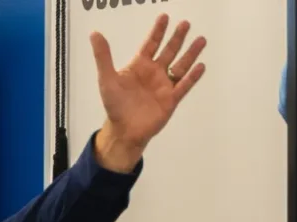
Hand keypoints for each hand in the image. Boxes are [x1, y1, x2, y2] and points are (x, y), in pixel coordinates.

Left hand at [89, 14, 206, 171]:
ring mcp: (164, 86)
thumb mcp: (107, 79)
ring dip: (190, 53)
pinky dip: (192, 77)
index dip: (157, 31)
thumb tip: (95, 33)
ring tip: (201, 40)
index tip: (165, 17)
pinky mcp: (171, 100)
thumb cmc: (115, 104)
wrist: (124, 130)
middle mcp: (154, 73)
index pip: (151, 44)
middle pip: (169, 51)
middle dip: (177, 37)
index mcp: (140, 66)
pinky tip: (201, 66)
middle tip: (186, 23)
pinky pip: (184, 86)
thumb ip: (103, 56)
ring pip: (180, 66)